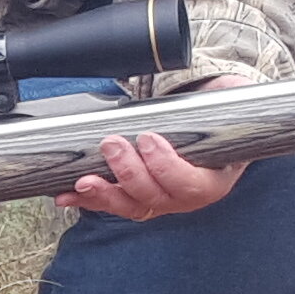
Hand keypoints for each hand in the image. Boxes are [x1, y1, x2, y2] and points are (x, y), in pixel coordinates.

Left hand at [60, 79, 242, 220]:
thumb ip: (220, 101)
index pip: (190, 186)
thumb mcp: (228, 109)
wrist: (217, 126)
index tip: (149, 138)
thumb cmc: (219, 118)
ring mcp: (161, 201)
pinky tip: (67, 195)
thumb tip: (216, 86)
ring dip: (104, 194)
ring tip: (83, 181)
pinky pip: (114, 204)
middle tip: (111, 144)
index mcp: (213, 180)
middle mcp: (185, 198)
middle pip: (154, 198)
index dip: (166, 167)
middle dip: (128, 173)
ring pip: (132, 207)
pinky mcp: (138, 198)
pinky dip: (90, 200)